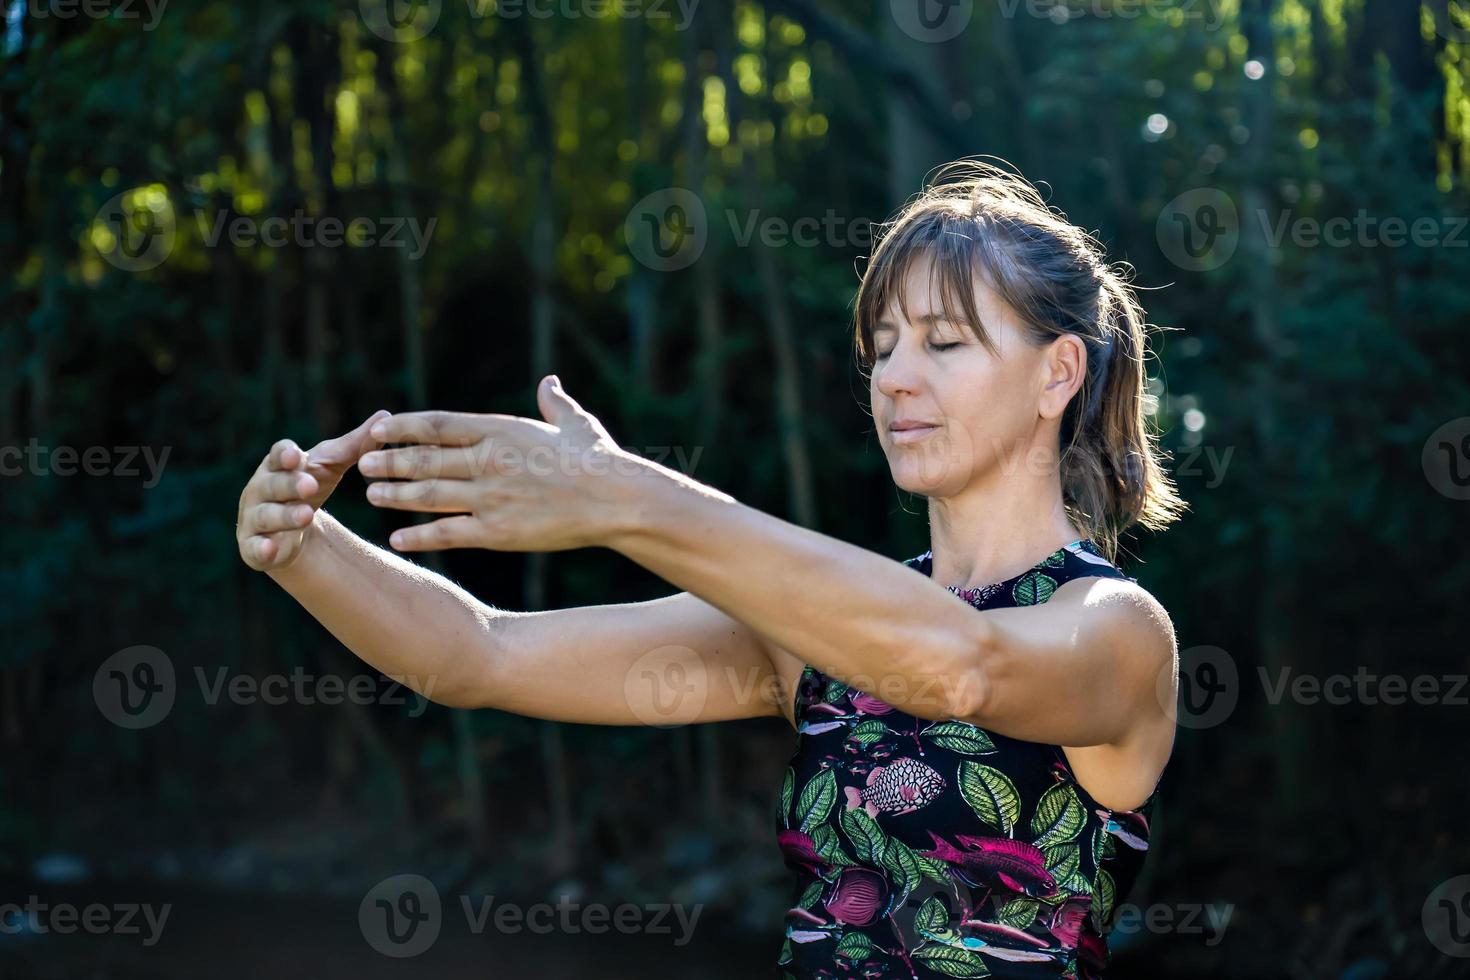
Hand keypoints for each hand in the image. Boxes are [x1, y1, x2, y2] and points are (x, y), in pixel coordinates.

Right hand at [236, 410, 390, 570]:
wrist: (294, 530)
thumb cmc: (310, 486)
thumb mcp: (332, 466)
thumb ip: (355, 444)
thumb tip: (386, 415)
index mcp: (279, 465)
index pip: (278, 455)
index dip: (285, 455)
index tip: (297, 456)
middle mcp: (261, 488)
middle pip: (273, 484)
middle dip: (290, 485)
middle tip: (309, 485)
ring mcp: (254, 518)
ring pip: (266, 515)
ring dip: (284, 515)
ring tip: (305, 516)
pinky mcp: (253, 547)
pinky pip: (254, 548)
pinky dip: (261, 549)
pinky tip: (270, 550)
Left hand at [360, 375, 643, 552]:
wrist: (618, 500)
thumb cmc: (600, 459)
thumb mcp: (576, 424)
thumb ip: (555, 403)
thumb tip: (550, 381)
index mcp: (503, 430)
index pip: (440, 425)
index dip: (405, 427)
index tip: (381, 429)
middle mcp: (491, 461)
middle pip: (426, 459)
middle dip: (391, 462)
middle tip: (364, 463)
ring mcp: (492, 497)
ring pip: (430, 496)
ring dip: (396, 495)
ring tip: (373, 495)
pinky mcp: (499, 532)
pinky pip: (449, 533)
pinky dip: (420, 537)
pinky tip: (398, 539)